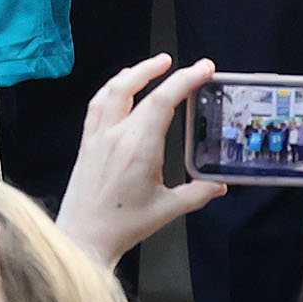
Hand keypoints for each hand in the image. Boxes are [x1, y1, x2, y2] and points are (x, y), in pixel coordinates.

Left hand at [55, 54, 227, 268]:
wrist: (84, 237)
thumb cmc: (123, 226)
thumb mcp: (167, 210)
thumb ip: (196, 194)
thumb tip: (218, 185)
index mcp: (139, 148)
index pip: (164, 101)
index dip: (185, 80)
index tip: (203, 69)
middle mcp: (116, 135)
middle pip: (140, 89)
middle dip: (164, 71)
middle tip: (184, 64)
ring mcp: (97, 136)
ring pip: (113, 90)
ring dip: (134, 72)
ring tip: (153, 65)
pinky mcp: (86, 142)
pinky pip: (97, 105)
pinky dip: (111, 88)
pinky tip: (120, 87)